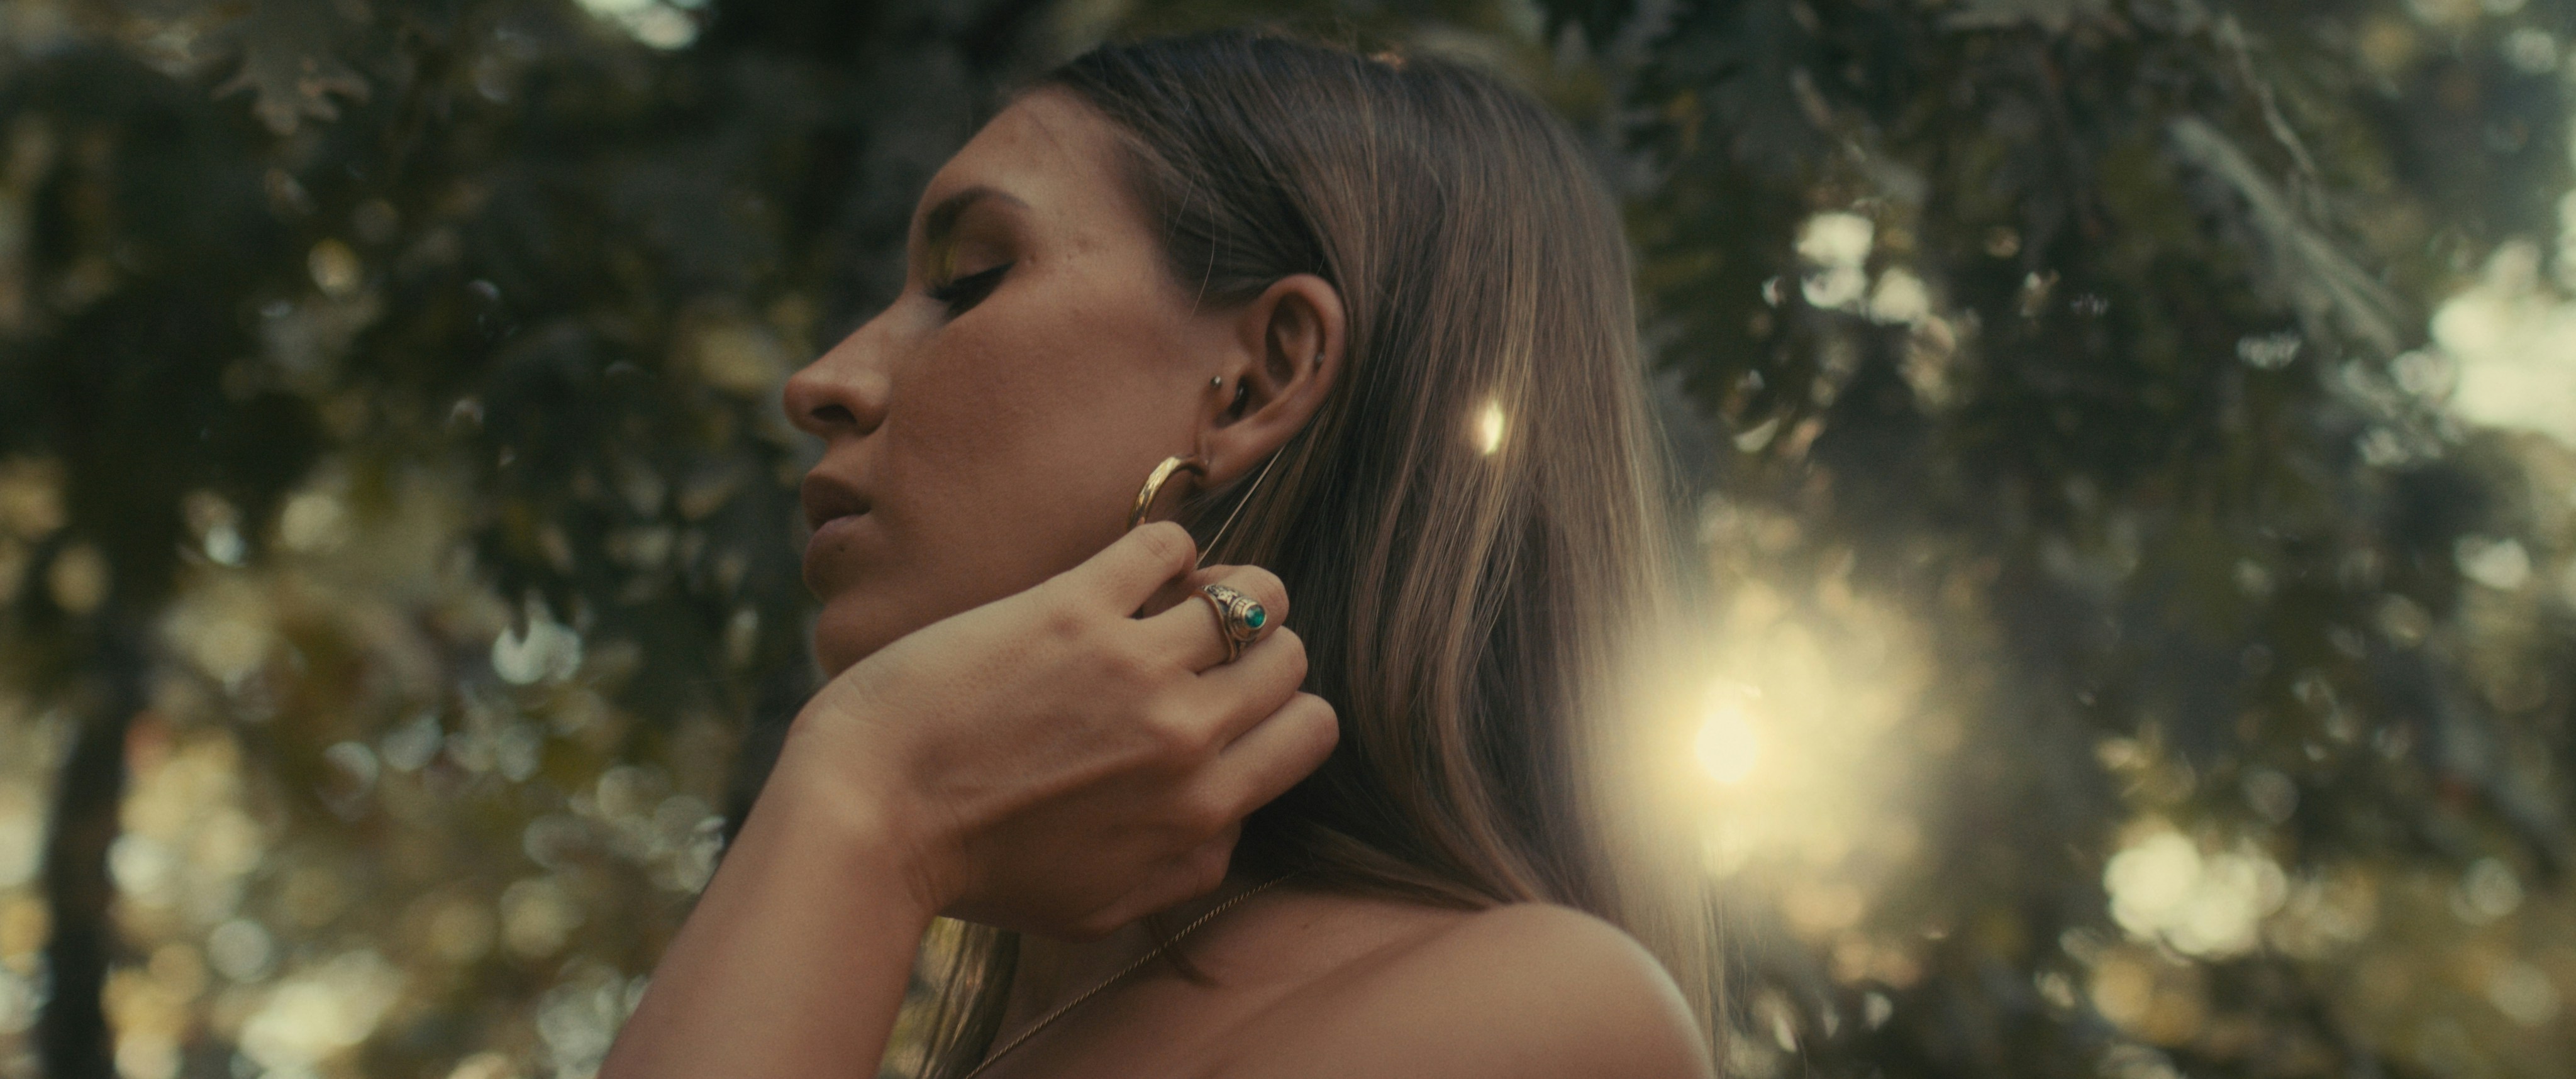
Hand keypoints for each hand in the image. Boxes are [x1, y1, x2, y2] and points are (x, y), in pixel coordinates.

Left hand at [775, 522, 1338, 937]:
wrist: (869, 815)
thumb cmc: (975, 869)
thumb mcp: (1099, 907)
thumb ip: (1184, 869)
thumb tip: (1228, 822)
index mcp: (1200, 811)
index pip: (1311, 729)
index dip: (1281, 709)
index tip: (1232, 702)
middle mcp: (1185, 736)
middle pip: (1288, 656)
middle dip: (1258, 647)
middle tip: (1201, 648)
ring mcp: (1133, 667)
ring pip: (1254, 592)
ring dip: (1226, 586)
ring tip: (1179, 596)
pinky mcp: (1073, 608)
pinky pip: (1168, 545)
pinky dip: (1165, 548)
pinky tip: (1128, 571)